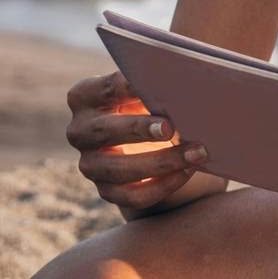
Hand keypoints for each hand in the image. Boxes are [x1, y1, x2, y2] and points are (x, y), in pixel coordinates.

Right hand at [65, 71, 209, 215]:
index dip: (131, 88)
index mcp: (85, 97)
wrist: (152, 145)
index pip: (106, 89)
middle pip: (105, 130)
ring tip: (197, 153)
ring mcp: (90, 164)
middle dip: (139, 129)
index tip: (158, 86)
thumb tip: (184, 83)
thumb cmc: (151, 106)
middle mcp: (80, 131)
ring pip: (120, 169)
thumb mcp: (148, 93)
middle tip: (171, 128)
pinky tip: (187, 172)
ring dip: (162, 162)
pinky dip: (162, 185)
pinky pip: (132, 195)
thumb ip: (156, 86)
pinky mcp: (106, 191)